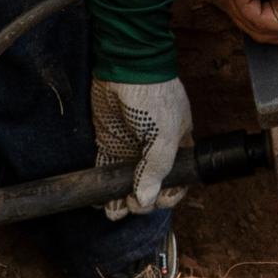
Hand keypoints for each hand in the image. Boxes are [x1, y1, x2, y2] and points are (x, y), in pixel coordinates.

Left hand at [89, 77, 192, 218]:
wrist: (126, 67)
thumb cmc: (154, 97)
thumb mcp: (164, 136)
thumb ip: (156, 170)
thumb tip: (145, 200)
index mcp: (178, 146)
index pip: (178, 179)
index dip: (169, 195)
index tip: (157, 202)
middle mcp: (155, 149)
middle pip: (151, 184)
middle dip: (142, 200)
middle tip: (131, 203)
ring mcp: (131, 146)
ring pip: (128, 181)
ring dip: (121, 199)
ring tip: (113, 210)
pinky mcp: (109, 141)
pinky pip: (107, 169)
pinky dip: (104, 186)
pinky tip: (99, 200)